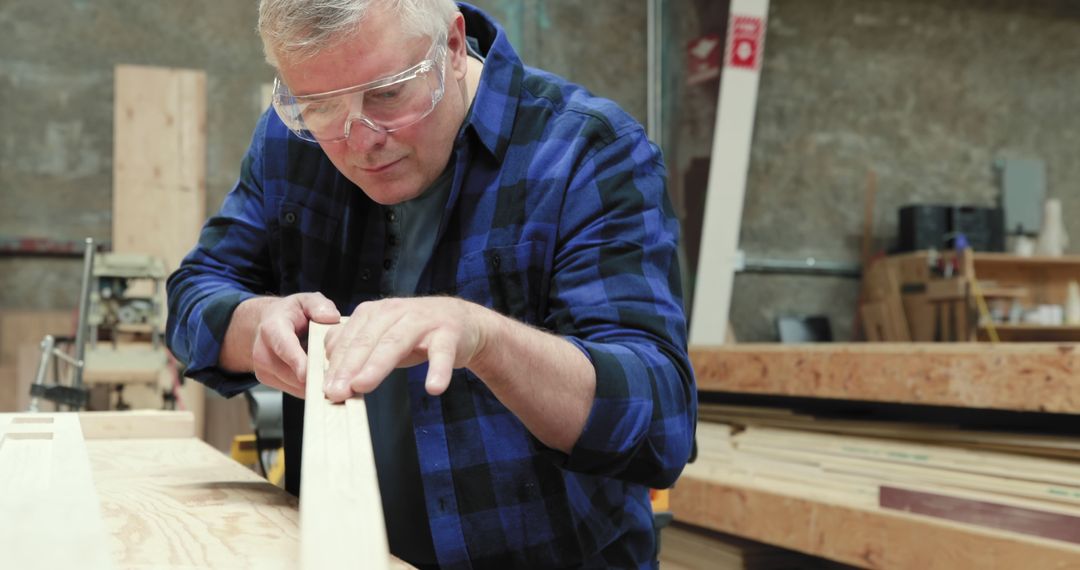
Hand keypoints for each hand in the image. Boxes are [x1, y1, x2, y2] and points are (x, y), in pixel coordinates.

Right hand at [250, 293, 339, 398]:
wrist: (267, 323)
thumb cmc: (291, 313)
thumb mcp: (306, 300)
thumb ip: (319, 305)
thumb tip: (330, 317)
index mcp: (272, 328)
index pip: (285, 348)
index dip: (299, 362)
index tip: (312, 374)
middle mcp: (262, 351)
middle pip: (291, 373)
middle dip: (317, 376)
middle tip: (340, 374)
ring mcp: (263, 368)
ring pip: (295, 385)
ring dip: (315, 382)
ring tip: (329, 369)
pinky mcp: (267, 380)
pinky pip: (294, 390)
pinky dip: (309, 386)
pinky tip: (318, 374)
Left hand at [323, 297, 490, 401]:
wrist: (462, 322)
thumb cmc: (416, 332)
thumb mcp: (381, 333)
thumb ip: (353, 342)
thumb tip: (325, 359)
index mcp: (375, 312)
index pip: (349, 339)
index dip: (335, 364)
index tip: (324, 389)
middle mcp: (396, 312)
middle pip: (368, 341)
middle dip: (349, 367)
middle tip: (336, 393)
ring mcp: (424, 322)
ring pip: (396, 344)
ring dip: (378, 366)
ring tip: (363, 386)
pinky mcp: (449, 334)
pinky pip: (442, 354)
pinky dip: (438, 370)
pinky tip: (433, 387)